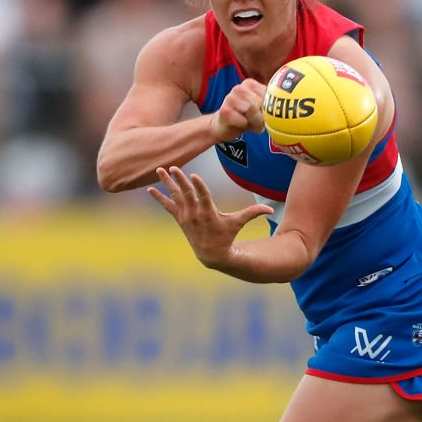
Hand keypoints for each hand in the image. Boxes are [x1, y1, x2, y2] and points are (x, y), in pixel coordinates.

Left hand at [147, 166, 273, 268]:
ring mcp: (186, 216)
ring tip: (159, 170)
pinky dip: (160, 198)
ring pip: (175, 196)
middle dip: (179, 180)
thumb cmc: (226, 235)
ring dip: (167, 183)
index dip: (198, 186)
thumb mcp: (238, 223)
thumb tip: (270, 209)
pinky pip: (168, 206)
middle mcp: (195, 213)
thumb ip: (253, 213)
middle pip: (186, 193)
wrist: (210, 254)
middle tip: (173, 167)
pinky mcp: (180, 218)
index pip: (203, 196)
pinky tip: (151, 189)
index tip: (192, 175)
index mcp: (209, 213)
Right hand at [211, 79, 265, 139]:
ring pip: (251, 110)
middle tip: (259, 122)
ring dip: (254, 121)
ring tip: (251, 123)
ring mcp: (230, 98)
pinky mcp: (224, 111)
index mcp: (250, 84)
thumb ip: (270, 103)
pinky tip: (240, 124)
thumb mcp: (260, 107)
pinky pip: (243, 120)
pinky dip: (244, 125)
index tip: (264, 113)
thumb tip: (285, 106)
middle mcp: (239, 88)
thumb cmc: (247, 116)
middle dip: (262, 116)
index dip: (268, 107)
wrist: (224, 126)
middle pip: (259, 102)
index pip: (267, 94)